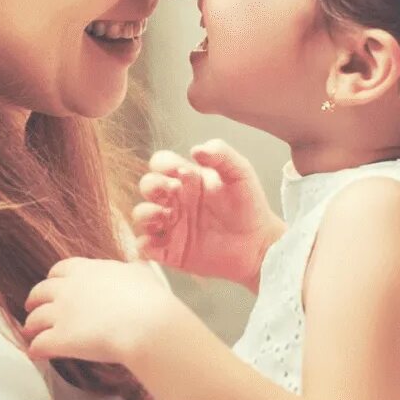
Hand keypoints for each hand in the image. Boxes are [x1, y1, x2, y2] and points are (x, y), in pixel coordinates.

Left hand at [23, 257, 185, 366]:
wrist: (147, 324)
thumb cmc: (148, 299)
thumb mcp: (140, 273)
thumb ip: (130, 269)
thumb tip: (135, 267)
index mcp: (85, 270)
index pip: (60, 270)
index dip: (53, 280)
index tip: (52, 285)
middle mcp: (68, 288)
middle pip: (40, 292)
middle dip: (34, 301)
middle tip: (32, 308)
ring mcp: (61, 313)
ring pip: (35, 318)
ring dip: (31, 326)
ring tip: (30, 333)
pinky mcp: (61, 338)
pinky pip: (40, 344)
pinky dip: (35, 349)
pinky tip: (35, 354)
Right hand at [131, 141, 283, 289]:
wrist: (259, 246)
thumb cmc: (250, 207)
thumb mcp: (240, 174)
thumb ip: (222, 154)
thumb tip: (196, 148)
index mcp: (187, 179)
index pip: (160, 163)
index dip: (164, 165)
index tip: (183, 172)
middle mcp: (175, 200)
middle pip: (146, 185)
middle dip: (153, 186)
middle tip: (174, 192)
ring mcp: (170, 225)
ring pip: (140, 214)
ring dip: (146, 213)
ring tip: (167, 218)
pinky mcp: (169, 251)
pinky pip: (144, 247)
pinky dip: (145, 245)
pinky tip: (164, 241)